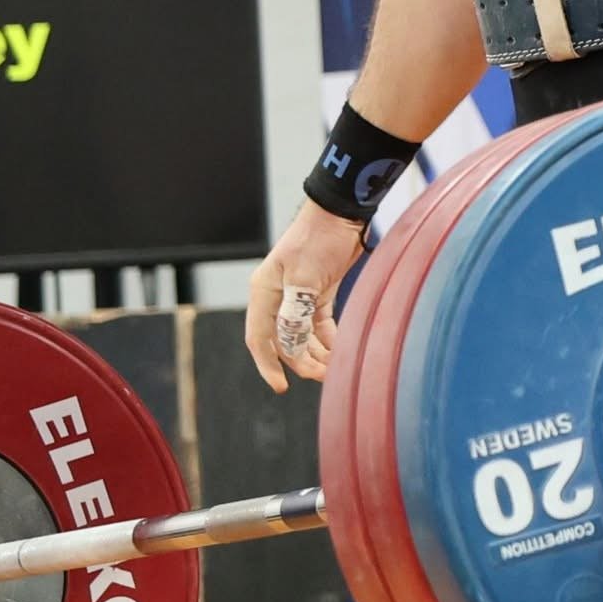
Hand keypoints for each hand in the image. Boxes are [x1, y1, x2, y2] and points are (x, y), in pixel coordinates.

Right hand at [245, 201, 367, 392]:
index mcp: (264, 292)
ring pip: (303, 336)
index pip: (260, 338)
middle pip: (284, 341)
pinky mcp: (317, 293)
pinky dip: (327, 341)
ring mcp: (297, 296)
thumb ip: (294, 312)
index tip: (282, 387)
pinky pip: (318, 326)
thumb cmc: (319, 239)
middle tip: (323, 376)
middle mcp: (277, 297)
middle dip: (301, 362)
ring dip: (316, 354)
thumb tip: (289, 345)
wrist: (342, 214)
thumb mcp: (304, 276)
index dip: (268, 365)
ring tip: (334, 369)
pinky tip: (340, 352)